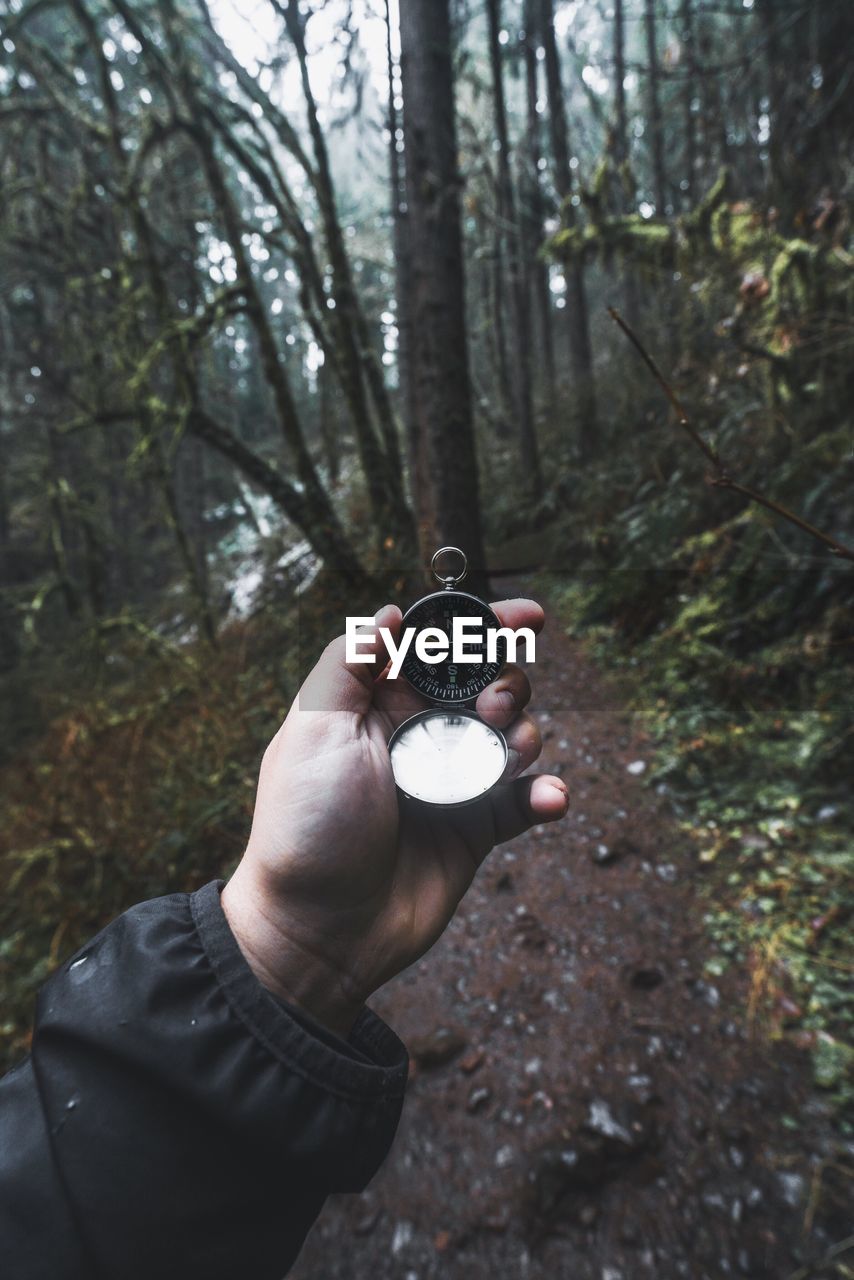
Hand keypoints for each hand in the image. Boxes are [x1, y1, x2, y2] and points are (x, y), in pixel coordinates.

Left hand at [222, 598, 568, 1036]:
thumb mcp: (312, 729)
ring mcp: (449, 782)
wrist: (318, 931)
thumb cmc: (306, 826)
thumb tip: (389, 614)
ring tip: (508, 754)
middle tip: (493, 709)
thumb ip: (348, 663)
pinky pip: (523, 802)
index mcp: (378, 704)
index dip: (484, 627)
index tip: (528, 616)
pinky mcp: (473, 830)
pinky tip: (547, 798)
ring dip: (527, 734)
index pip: (439, 649)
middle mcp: (417, 736)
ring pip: (513, 737)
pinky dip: (544, 794)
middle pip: (487, 685)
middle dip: (507, 683)